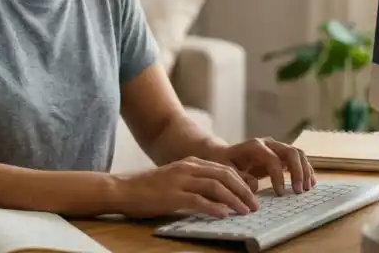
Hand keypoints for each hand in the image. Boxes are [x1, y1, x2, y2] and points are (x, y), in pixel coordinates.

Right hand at [112, 156, 260, 218]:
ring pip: (216, 186)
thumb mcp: (176, 179)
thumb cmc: (148, 188)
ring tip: (245, 211)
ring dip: (234, 199)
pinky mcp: (172, 195)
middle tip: (255, 205)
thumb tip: (218, 197)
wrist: (123, 189)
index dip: (242, 182)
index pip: (224, 169)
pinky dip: (214, 207)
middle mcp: (188, 168)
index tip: (252, 195)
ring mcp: (180, 181)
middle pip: (225, 175)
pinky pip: (199, 200)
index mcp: (191, 163)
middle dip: (244, 190)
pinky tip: (224, 215)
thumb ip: (195, 183)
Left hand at [214, 137, 315, 195]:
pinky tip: (310, 183)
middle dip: (298, 171)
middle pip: (291, 152)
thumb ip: (239, 178)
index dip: (278, 176)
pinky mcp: (281, 155)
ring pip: (298, 154)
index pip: (273, 159)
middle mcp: (268, 143)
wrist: (224, 154)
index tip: (280, 193)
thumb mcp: (226, 170)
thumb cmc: (224, 163)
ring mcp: (277, 147)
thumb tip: (255, 185)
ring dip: (305, 170)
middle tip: (298, 191)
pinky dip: (306, 170)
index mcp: (255, 146)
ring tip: (307, 188)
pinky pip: (298, 159)